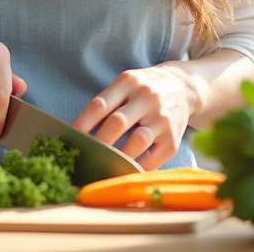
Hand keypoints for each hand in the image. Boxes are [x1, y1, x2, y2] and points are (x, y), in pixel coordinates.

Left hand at [71, 65, 194, 168]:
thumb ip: (105, 103)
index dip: (82, 124)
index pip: (100, 105)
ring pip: (136, 141)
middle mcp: (147, 98)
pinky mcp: (173, 138)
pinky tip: (124, 171)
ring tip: (101, 166)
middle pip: (117, 123)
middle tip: (83, 156)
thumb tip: (77, 131)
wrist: (184, 87)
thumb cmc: (144, 89)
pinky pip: (153, 158)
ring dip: (116, 157)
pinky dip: (137, 167)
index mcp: (128, 82)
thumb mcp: (125, 84)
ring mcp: (162, 118)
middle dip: (97, 142)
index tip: (69, 138)